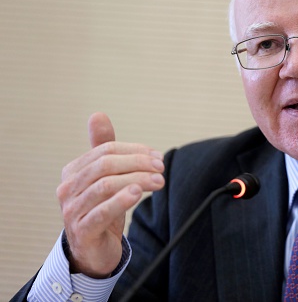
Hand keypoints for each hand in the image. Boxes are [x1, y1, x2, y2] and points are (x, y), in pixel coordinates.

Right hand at [57, 113, 164, 277]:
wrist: (93, 250)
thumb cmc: (101, 208)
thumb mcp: (105, 178)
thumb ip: (104, 148)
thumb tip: (98, 115)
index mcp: (73, 171)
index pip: (106, 150)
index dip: (135, 150)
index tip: (157, 156)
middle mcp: (68, 189)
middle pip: (105, 165)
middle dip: (138, 163)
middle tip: (161, 167)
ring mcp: (72, 210)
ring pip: (105, 186)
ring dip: (137, 179)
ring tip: (158, 181)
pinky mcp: (82, 231)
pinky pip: (101, 212)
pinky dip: (121, 200)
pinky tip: (137, 193)